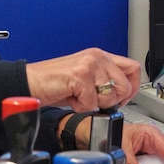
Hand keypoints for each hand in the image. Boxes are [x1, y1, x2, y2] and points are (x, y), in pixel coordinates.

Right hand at [25, 48, 139, 110]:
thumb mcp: (85, 78)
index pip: (133, 69)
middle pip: (125, 86)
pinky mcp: (80, 75)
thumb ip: (104, 81)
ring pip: (110, 96)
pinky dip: (80, 107)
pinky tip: (71, 98)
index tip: (121, 98)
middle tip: (94, 100)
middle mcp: (97, 57)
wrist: (30, 82)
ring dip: (93, 104)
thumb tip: (122, 94)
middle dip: (111, 101)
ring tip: (79, 96)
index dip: (131, 88)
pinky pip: (91, 102)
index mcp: (100, 56)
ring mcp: (89, 65)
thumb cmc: (54, 82)